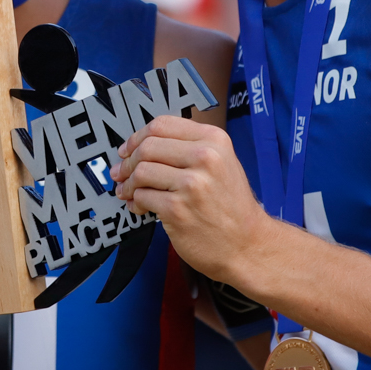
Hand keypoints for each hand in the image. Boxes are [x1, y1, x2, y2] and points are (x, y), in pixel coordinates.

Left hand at [110, 115, 272, 283]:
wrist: (248, 244)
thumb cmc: (232, 207)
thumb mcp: (223, 163)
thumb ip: (189, 148)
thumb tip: (144, 145)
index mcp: (214, 140)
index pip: (162, 125)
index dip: (137, 136)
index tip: (128, 149)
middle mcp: (205, 157)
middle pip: (147, 146)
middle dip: (128, 161)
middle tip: (121, 172)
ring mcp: (191, 184)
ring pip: (141, 171)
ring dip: (128, 183)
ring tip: (128, 192)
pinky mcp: (177, 209)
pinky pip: (143, 197)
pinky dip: (135, 202)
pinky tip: (139, 207)